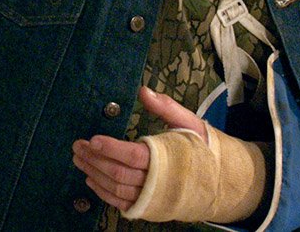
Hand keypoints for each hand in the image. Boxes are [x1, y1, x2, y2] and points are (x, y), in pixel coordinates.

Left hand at [71, 88, 205, 210]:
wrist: (222, 182)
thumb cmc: (202, 148)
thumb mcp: (190, 123)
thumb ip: (167, 107)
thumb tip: (144, 91)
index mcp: (167, 160)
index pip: (132, 156)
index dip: (110, 148)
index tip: (92, 139)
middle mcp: (157, 183)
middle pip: (118, 173)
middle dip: (95, 159)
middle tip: (77, 146)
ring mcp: (152, 199)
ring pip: (116, 189)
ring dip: (94, 174)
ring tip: (79, 159)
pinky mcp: (148, 208)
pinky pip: (121, 203)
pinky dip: (103, 193)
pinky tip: (91, 179)